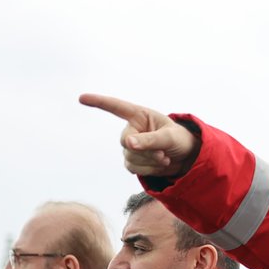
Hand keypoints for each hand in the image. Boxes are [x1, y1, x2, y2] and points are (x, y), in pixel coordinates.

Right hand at [79, 93, 201, 176]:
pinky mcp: (133, 161)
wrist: (186, 157)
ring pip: (129, 157)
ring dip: (149, 162)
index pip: (116, 107)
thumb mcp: (169, 137)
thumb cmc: (180, 140)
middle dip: (145, 151)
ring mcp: (131, 146)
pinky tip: (159, 165)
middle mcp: (132, 129)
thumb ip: (149, 139)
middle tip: (163, 153)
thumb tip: (127, 143)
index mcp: (139, 115)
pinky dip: (147, 170)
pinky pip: (132, 168)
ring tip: (164, 158)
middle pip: (125, 142)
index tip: (82, 98)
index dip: (99, 102)